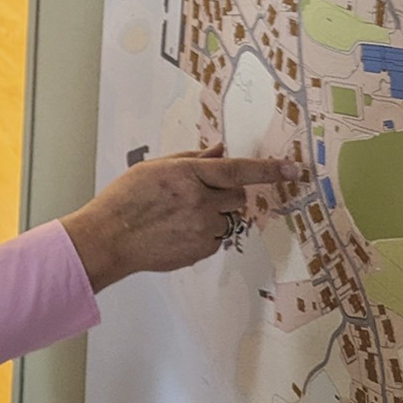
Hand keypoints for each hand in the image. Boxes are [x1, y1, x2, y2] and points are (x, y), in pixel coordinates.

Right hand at [60, 145, 302, 291]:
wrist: (110, 238)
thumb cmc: (126, 199)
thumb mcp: (155, 167)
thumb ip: (192, 158)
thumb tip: (220, 150)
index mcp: (188, 175)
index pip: (238, 169)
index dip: (268, 169)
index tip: (292, 169)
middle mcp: (199, 202)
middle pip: (238, 194)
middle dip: (228, 191)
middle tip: (201, 192)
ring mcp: (201, 229)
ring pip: (227, 217)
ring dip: (214, 213)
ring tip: (181, 214)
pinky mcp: (200, 251)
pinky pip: (216, 237)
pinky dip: (205, 232)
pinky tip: (178, 230)